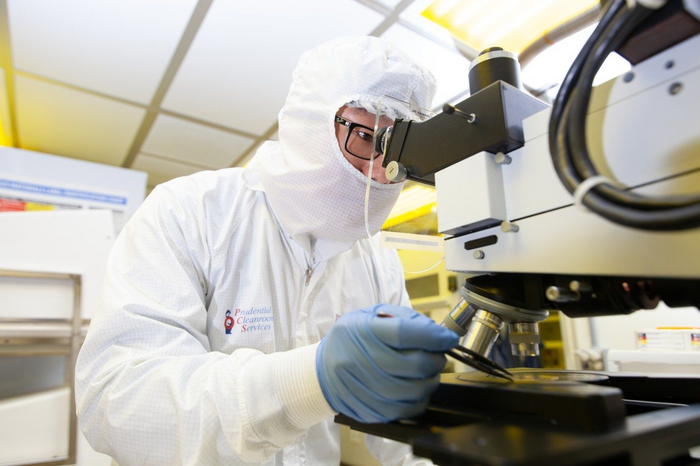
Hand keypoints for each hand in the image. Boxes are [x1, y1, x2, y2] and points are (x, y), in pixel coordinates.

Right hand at [316, 304, 458, 422]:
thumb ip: (403, 319)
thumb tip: (436, 332)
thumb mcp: (370, 316)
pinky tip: (416, 390)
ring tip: (427, 373)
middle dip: (436, 360)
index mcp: (362, 330)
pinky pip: (406, 410)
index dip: (433, 336)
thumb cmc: (351, 340)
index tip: (448, 338)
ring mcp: (363, 388)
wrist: (322, 371)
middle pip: (414, 364)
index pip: (404, 333)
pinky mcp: (369, 410)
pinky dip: (419, 400)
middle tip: (437, 356)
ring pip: (414, 390)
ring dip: (430, 381)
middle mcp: (360, 360)